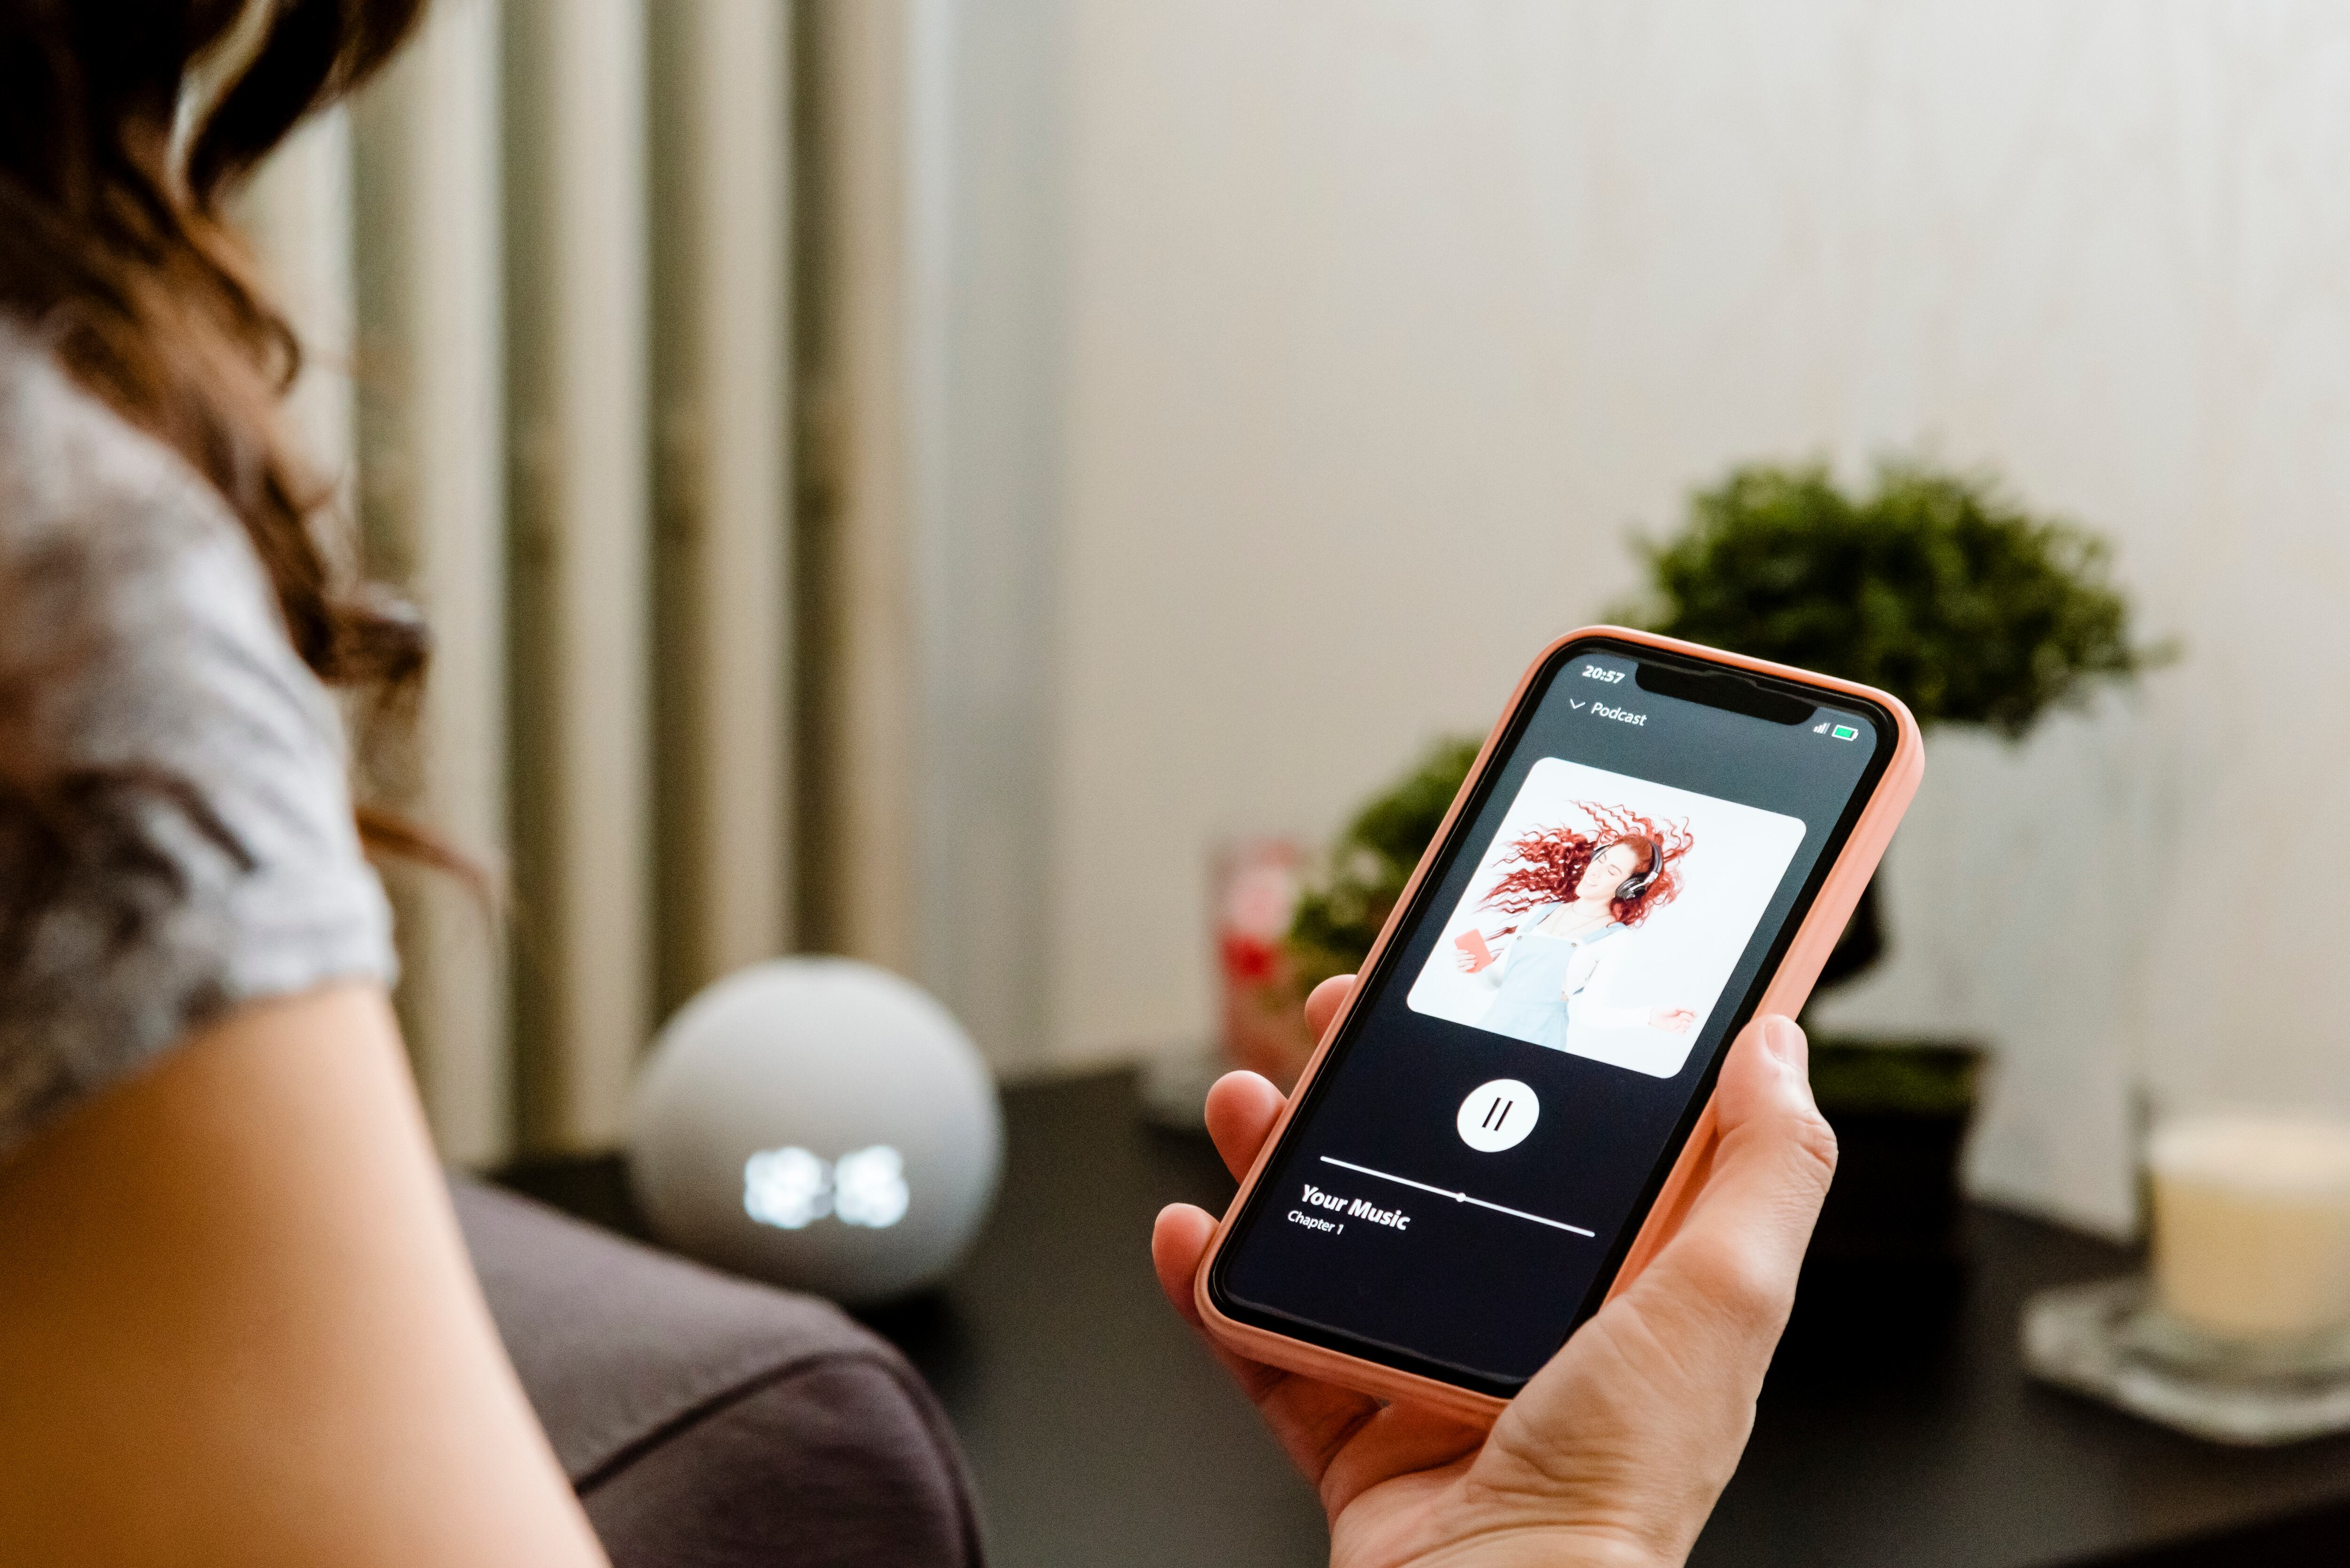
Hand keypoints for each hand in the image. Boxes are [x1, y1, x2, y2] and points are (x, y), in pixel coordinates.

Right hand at [1152, 979, 1834, 1567]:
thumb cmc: (1619, 1487)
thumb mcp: (1724, 1301)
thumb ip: (1762, 1172)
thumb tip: (1781, 1046)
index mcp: (1622, 1287)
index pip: (1573, 1132)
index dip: (1527, 1046)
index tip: (1483, 977)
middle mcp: (1527, 1327)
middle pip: (1440, 1168)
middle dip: (1379, 1084)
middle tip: (1344, 1016)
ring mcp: (1431, 1377)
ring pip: (1344, 1236)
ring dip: (1281, 1160)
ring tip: (1247, 1105)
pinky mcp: (1352, 1432)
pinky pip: (1268, 1342)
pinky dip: (1216, 1284)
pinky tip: (1191, 1232)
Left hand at [1648, 1006, 1695, 1034]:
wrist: (1655, 1015)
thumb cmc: (1665, 1009)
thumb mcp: (1676, 1007)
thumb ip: (1686, 1008)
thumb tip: (1695, 1012)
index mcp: (1683, 1012)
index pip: (1693, 1014)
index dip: (1695, 1014)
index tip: (1694, 1014)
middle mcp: (1682, 1018)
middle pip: (1692, 1020)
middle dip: (1688, 1018)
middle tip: (1681, 1015)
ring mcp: (1679, 1024)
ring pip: (1688, 1027)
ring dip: (1686, 1024)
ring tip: (1680, 1022)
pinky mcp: (1675, 1030)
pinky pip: (1683, 1033)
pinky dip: (1681, 1030)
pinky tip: (1676, 1027)